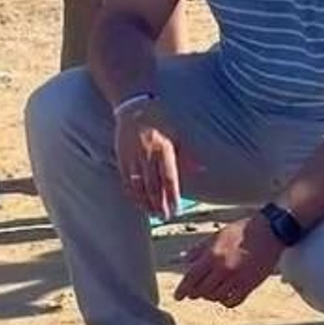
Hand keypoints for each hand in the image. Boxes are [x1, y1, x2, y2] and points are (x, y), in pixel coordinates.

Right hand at [115, 102, 180, 220]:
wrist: (133, 107)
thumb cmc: (159, 121)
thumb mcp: (176, 135)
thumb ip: (187, 155)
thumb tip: (201, 170)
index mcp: (163, 149)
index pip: (168, 178)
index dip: (172, 196)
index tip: (176, 209)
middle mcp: (147, 154)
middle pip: (153, 185)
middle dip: (159, 204)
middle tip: (165, 217)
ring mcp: (133, 157)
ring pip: (139, 186)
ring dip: (146, 202)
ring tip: (153, 213)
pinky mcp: (122, 158)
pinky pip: (127, 181)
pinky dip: (133, 194)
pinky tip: (139, 202)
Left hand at [174, 216, 283, 307]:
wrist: (270, 232)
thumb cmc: (243, 231)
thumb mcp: (217, 235)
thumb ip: (199, 249)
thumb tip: (184, 260)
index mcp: (212, 255)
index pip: (191, 278)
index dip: (182, 290)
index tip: (178, 297)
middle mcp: (223, 269)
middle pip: (201, 291)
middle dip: (196, 293)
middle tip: (196, 291)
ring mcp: (237, 279)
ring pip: (216, 298)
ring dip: (211, 296)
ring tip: (213, 289)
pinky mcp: (249, 285)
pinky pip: (232, 301)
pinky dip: (226, 301)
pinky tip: (226, 295)